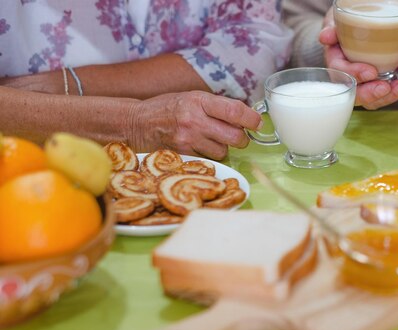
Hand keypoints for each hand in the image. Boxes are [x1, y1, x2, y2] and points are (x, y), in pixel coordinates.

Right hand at [128, 91, 261, 159]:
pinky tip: (199, 146)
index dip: (252, 119)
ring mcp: (188, 139)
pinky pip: (209, 160)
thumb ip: (218, 107)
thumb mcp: (193, 98)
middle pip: (235, 137)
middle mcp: (194, 120)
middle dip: (241, 139)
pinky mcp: (182, 154)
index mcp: (199, 101)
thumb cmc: (169, 108)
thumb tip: (246, 119)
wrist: (137, 123)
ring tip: (210, 139)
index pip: (235, 111)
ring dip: (223, 148)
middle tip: (237, 136)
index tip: (257, 123)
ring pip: (224, 151)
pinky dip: (209, 156)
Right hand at [319, 9, 397, 109]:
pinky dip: (397, 91)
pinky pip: (384, 95)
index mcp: (336, 64)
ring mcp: (363, 85)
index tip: (371, 72)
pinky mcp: (377, 85)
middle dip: (371, 94)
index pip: (341, 74)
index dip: (355, 74)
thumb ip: (332, 29)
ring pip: (372, 100)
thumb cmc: (345, 27)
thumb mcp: (336, 24)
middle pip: (355, 95)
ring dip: (389, 96)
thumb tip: (325, 36)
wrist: (356, 29)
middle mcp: (348, 79)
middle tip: (386, 87)